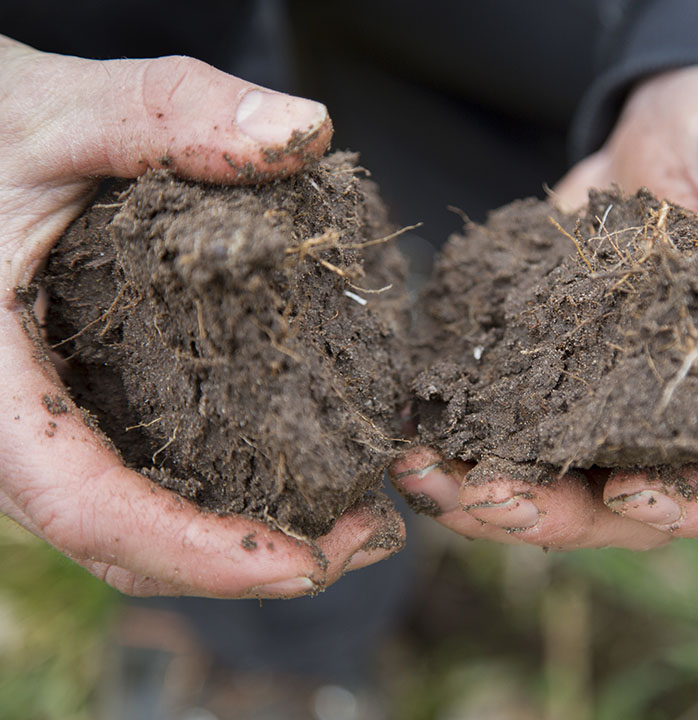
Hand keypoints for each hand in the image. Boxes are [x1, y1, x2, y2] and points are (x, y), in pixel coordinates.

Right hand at [0, 36, 402, 596]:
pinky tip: (304, 473)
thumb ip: (170, 111)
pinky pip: (140, 483)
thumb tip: (305, 130)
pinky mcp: (78, 413)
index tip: (309, 562)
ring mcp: (40, 431)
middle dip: (247, 563)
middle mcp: (10, 429)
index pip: (84, 506)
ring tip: (359, 520)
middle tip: (370, 535)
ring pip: (131, 530)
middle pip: (122, 544)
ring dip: (244, 543)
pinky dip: (222, 500)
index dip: (196, 551)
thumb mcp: (65, 108)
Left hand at [393, 66, 697, 549]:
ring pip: (570, 488)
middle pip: (646, 506)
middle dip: (563, 514)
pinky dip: (468, 444)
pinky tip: (416, 439)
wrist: (667, 136)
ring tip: (428, 477)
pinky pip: (522, 436)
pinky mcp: (567, 387)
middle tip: (489, 499)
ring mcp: (627, 413)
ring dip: (497, 495)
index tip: (628, 492)